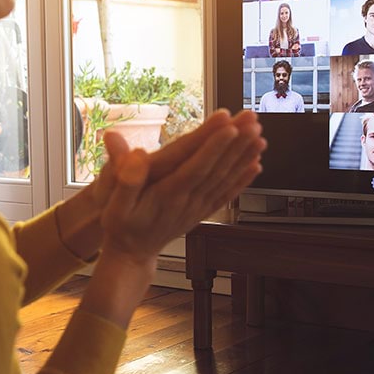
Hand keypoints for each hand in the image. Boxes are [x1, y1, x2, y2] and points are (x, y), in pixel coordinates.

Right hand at [97, 111, 264, 263]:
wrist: (131, 254)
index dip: (212, 145)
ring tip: (261, 136)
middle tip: (253, 119)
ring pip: (225, 179)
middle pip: (216, 168)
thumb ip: (125, 180)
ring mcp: (197, 207)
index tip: (228, 124)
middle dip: (236, 143)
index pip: (194, 166)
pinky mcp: (201, 211)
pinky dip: (242, 180)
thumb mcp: (113, 205)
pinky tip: (256, 166)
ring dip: (244, 157)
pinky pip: (225, 194)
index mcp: (166, 195)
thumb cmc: (120, 225)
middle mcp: (187, 201)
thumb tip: (135, 155)